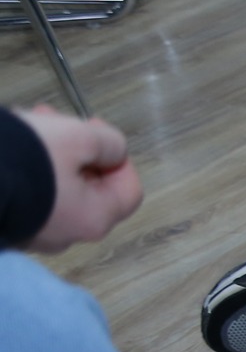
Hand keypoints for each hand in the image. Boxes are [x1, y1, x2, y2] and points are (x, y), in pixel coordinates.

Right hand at [13, 105, 143, 250]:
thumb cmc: (26, 161)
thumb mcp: (77, 138)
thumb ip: (108, 144)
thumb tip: (114, 152)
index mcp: (94, 219)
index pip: (128, 192)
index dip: (120, 157)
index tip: (96, 128)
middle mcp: (68, 234)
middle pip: (90, 188)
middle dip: (78, 148)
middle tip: (56, 118)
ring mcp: (36, 233)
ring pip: (57, 187)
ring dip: (49, 154)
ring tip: (26, 123)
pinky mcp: (9, 223)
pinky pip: (30, 194)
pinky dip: (27, 169)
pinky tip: (10, 145)